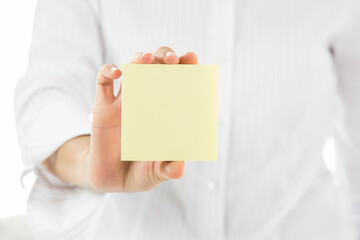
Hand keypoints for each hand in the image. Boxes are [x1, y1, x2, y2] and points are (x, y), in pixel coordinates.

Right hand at [89, 47, 197, 191]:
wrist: (112, 179)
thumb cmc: (141, 171)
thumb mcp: (156, 172)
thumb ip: (167, 169)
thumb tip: (178, 168)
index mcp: (165, 111)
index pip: (178, 81)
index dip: (186, 67)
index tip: (192, 58)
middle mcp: (147, 100)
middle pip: (155, 67)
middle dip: (164, 56)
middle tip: (172, 59)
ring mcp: (125, 101)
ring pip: (132, 68)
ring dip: (139, 58)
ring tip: (147, 58)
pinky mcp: (103, 107)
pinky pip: (103, 81)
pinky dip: (108, 71)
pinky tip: (116, 72)